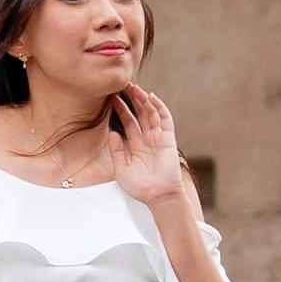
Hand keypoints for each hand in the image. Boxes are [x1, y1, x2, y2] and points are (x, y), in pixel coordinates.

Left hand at [101, 80, 186, 212]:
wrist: (158, 195)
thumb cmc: (140, 187)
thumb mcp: (121, 169)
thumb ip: (116, 150)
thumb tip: (112, 132)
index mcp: (136, 146)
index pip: (129, 123)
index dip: (122, 110)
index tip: (113, 99)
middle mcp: (147, 139)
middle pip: (140, 114)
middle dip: (133, 100)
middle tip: (124, 86)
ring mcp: (158, 138)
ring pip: (151, 113)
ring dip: (143, 100)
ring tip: (134, 88)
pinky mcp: (168, 138)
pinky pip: (165, 119)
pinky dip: (159, 107)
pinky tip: (151, 97)